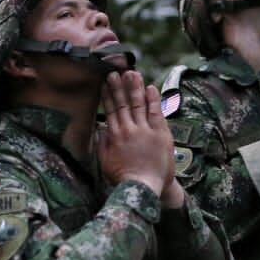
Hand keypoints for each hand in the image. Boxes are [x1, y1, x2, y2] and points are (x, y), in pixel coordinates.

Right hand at [98, 70, 173, 196]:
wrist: (143, 187)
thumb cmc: (123, 178)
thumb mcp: (105, 162)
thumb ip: (102, 144)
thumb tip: (99, 129)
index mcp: (114, 136)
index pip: (110, 110)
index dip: (108, 95)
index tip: (104, 83)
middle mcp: (128, 129)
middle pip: (123, 103)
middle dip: (119, 86)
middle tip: (115, 72)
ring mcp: (145, 130)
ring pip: (138, 104)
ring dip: (135, 87)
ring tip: (132, 73)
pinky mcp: (160, 134)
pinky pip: (156, 112)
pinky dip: (153, 99)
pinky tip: (150, 87)